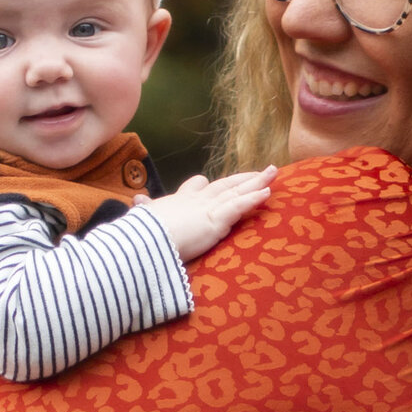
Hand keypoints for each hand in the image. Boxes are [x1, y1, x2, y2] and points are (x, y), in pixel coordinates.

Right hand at [146, 168, 274, 264]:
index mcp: (179, 201)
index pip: (196, 187)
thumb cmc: (142, 232)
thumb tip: (137, 200)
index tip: (211, 181)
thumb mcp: (144, 217)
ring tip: (273, 172)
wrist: (144, 240)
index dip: (206, 184)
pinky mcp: (214, 220)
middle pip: (225, 185)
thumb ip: (145, 209)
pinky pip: (238, 206)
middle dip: (243, 178)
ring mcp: (207, 208)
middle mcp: (196, 200)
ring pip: (236, 191)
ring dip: (257, 182)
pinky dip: (253, 199)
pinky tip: (268, 192)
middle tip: (262, 171)